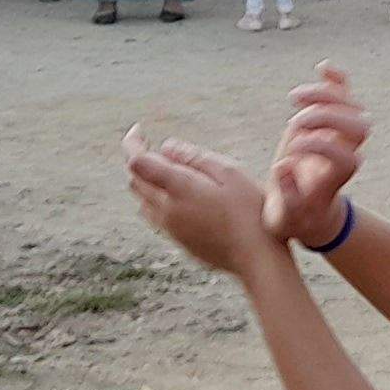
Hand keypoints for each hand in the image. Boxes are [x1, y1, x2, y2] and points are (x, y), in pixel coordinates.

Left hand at [124, 127, 281, 275]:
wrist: (256, 258)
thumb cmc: (249, 211)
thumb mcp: (230, 173)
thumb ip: (195, 158)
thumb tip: (166, 147)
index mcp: (179, 189)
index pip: (137, 162)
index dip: (132, 143)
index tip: (139, 130)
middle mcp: (167, 210)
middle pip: (135, 181)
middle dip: (140, 160)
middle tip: (156, 147)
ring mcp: (170, 229)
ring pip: (142, 200)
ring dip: (146, 181)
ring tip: (169, 170)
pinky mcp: (178, 241)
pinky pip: (154, 216)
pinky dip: (156, 199)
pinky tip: (179, 195)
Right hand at [266, 68, 368, 247]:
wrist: (308, 210)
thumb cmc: (295, 217)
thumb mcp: (286, 217)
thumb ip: (286, 194)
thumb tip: (284, 166)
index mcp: (337, 179)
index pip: (345, 159)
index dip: (321, 149)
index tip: (292, 153)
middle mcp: (347, 154)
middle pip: (358, 127)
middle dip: (327, 119)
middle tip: (294, 124)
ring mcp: (342, 136)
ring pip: (351, 106)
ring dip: (326, 96)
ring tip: (294, 97)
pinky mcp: (332, 123)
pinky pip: (343, 96)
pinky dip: (337, 81)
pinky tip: (323, 68)